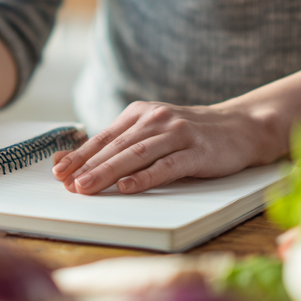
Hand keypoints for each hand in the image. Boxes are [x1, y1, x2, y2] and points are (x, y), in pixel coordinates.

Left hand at [51, 101, 281, 194]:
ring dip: (108, 172)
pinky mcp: (197, 151)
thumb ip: (123, 145)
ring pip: (136, 155)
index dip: (79, 154)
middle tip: (66, 183)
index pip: (104, 137)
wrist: (241, 127)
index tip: (58, 171)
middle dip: (88, 165)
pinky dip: (145, 177)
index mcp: (140, 113)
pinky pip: (167, 166)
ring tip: (87, 187)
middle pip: (116, 146)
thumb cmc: (190, 135)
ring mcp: (178, 133)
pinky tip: (128, 187)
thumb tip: (79, 163)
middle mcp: (156, 119)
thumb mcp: (154, 132)